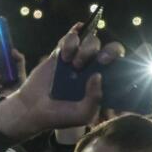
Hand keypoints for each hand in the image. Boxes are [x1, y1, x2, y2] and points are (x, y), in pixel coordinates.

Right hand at [0, 23, 123, 140]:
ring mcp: (77, 58)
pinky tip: (65, 52)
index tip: (107, 62)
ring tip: (70, 63)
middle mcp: (92, 68)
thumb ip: (94, 98)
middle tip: (98, 60)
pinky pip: (71, 37)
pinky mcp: (60, 52)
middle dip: (106, 51)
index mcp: (102, 82)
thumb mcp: (82, 114)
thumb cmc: (60, 115)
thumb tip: (98, 75)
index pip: (119, 65)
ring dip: (83, 49)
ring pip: (90, 40)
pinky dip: (71, 38)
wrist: (32, 110)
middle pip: (107, 48)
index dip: (118, 59)